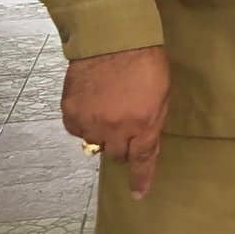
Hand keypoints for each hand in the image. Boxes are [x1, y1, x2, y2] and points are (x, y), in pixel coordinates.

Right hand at [62, 46, 170, 199]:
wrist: (112, 39)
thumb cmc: (146, 61)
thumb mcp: (162, 93)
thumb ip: (153, 120)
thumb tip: (144, 140)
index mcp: (144, 123)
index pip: (143, 159)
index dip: (141, 178)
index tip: (138, 193)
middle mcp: (116, 128)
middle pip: (117, 155)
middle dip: (123, 146)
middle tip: (125, 127)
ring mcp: (91, 122)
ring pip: (95, 144)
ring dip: (103, 133)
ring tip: (109, 108)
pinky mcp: (71, 113)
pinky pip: (78, 130)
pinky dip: (85, 122)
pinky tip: (93, 103)